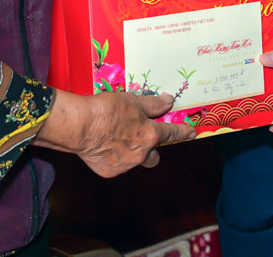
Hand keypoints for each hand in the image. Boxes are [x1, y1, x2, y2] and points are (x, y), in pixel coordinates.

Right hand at [35, 90, 194, 176]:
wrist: (81, 126)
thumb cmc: (107, 110)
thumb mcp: (132, 101)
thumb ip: (153, 104)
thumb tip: (168, 101)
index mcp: (150, 135)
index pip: (171, 132)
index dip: (183, 132)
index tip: (191, 133)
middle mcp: (141, 153)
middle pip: (154, 156)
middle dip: (151, 149)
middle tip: (141, 138)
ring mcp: (126, 165)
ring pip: (135, 161)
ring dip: (132, 153)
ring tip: (116, 139)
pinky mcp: (110, 171)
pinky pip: (117, 165)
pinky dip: (114, 156)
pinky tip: (103, 145)